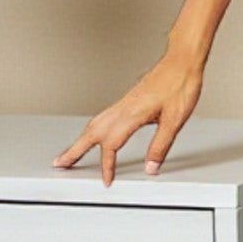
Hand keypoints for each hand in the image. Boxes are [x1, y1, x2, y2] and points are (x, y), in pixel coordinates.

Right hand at [51, 53, 204, 186]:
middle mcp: (123, 107)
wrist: (183, 61)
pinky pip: (103, 117)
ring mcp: (123, 102)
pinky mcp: (128, 100)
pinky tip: (95, 134)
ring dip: (80, 140)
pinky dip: (93, 129)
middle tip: (60, 164)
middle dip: (74, 150)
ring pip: (94, 123)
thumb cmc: (181, 84)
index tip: (106, 180)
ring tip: (71, 152)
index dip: (107, 165)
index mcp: (132, 114)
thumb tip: (150, 168)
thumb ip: (160, 146)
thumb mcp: (175, 121)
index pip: (111, 145)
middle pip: (91, 132)